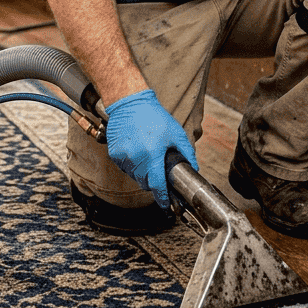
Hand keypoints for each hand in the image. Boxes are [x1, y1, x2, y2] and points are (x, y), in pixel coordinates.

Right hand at [103, 89, 199, 207]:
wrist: (130, 104)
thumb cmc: (154, 116)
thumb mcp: (176, 133)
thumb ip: (187, 152)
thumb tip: (194, 167)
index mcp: (153, 155)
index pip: (157, 184)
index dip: (162, 197)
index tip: (165, 204)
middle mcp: (136, 158)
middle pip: (145, 182)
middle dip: (153, 182)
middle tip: (157, 171)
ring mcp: (123, 157)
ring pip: (134, 176)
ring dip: (141, 173)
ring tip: (146, 156)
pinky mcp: (114, 154)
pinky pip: (124, 167)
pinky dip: (131, 165)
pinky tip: (136, 152)